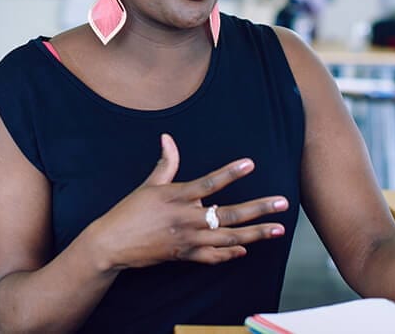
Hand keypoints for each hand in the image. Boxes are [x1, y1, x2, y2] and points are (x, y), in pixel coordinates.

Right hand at [86, 134, 287, 270]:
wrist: (112, 244)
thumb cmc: (130, 211)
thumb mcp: (148, 185)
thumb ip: (166, 163)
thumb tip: (168, 138)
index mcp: (177, 197)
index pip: (210, 183)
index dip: (230, 173)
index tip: (250, 164)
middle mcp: (186, 219)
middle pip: (229, 215)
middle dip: (259, 209)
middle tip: (282, 203)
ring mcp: (188, 240)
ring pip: (228, 238)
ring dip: (256, 234)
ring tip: (277, 230)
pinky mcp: (185, 256)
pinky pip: (213, 256)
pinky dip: (230, 253)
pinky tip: (246, 248)